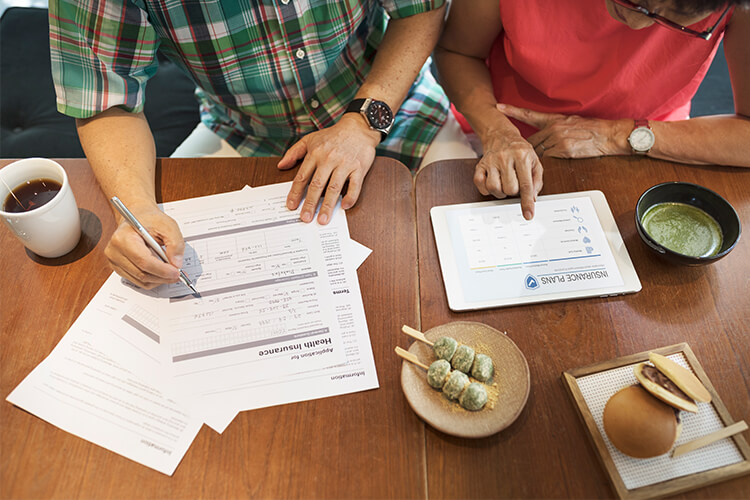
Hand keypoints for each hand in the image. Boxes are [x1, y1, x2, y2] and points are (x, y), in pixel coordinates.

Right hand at [105, 203, 184, 288]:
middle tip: (178, 274)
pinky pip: (137, 281)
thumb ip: (175, 243)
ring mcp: (115, 261)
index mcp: (123, 238)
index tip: (176, 272)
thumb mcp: (168, 225)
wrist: (137, 218)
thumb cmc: (150, 220)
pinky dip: (152, 279)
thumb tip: (176, 263)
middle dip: (163, 277)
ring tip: (170, 272)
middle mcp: (115, 251)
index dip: (162, 270)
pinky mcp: (118, 268)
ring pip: (140, 280)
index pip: (144, 261)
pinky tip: (160, 271)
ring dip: (159, 280)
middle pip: (142, 273)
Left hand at [278, 113, 379, 224]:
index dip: (296, 193)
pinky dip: (350, 197)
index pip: (302, 177)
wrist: (358, 127)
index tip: (292, 206)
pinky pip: (355, 185)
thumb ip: (294, 152)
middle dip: (310, 204)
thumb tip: (281, 165)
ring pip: (334, 188)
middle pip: (317, 185)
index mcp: (315, 154)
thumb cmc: (333, 136)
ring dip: (328, 206)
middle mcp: (329, 159)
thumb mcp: (310, 139)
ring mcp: (344, 164)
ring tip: (323, 219)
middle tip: (305, 218)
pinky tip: (344, 206)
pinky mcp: (359, 167)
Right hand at [474, 128, 543, 219]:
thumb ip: (537, 180)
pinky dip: (487, 189)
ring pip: (494, 189)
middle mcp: (505, 158)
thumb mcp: (535, 161)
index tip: (528, 214)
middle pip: (509, 189)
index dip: (527, 202)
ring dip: (501, 191)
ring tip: (504, 183)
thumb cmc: (520, 150)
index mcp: (522, 156)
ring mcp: (491, 161)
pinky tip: (493, 182)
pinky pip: (480, 185)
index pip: (526, 185)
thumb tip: (532, 198)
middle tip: (515, 183)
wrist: (501, 136)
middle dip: (514, 191)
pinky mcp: (480, 165)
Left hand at [497, 103, 631, 158]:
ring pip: (538, 152)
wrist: (609, 135)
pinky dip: (546, 162)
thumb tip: (543, 133)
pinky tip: (550, 163)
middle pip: (531, 140)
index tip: (499, 107)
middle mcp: (553, 128)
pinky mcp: (564, 151)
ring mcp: (557, 140)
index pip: (529, 115)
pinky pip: (548, 159)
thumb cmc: (592, 128)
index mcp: (554, 119)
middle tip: (518, 154)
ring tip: (534, 163)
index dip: (513, 111)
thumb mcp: (571, 121)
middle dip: (526, 149)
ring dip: (535, 158)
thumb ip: (555, 126)